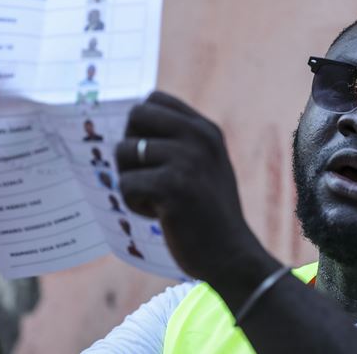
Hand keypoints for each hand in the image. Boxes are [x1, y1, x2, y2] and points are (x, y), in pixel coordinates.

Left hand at [115, 92, 268, 281]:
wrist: (233, 257)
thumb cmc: (209, 216)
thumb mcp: (204, 166)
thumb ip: (178, 142)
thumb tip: (130, 127)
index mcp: (205, 129)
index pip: (154, 99)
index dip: (141, 126)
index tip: (152, 156)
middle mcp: (198, 137)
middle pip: (134, 117)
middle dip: (130, 149)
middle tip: (149, 178)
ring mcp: (187, 160)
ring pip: (123, 152)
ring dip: (131, 181)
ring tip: (158, 200)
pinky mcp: (172, 186)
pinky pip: (126, 184)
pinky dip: (134, 205)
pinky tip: (160, 215)